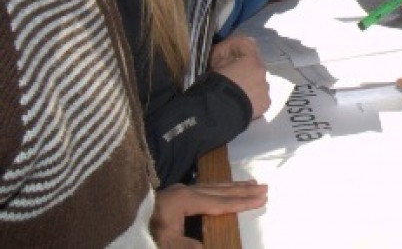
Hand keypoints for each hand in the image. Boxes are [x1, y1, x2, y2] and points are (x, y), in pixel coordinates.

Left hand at [150, 180, 266, 247]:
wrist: (114, 221)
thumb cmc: (142, 233)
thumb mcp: (165, 244)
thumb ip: (186, 246)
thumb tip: (205, 248)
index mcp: (186, 200)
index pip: (220, 202)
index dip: (242, 202)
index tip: (262, 198)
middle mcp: (184, 191)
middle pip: (220, 189)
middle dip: (242, 190)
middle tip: (264, 186)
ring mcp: (177, 191)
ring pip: (211, 186)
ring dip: (232, 185)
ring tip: (250, 182)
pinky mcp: (171, 194)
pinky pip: (202, 187)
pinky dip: (217, 187)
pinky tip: (220, 187)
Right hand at [209, 36, 270, 118]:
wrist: (218, 113)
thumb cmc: (214, 86)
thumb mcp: (215, 65)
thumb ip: (224, 55)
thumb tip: (228, 54)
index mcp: (251, 61)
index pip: (246, 44)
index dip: (233, 46)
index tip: (224, 53)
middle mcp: (263, 73)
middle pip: (254, 64)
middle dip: (243, 67)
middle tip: (229, 75)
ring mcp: (266, 89)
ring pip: (258, 81)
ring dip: (249, 83)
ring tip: (235, 92)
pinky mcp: (266, 103)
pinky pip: (260, 96)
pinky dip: (252, 97)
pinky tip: (241, 103)